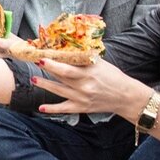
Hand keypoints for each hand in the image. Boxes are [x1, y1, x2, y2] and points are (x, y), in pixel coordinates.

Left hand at [25, 56, 142, 117]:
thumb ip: (85, 58)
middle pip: (61, 76)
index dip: (54, 62)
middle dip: (47, 69)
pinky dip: (52, 109)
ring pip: (59, 90)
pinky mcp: (81, 108)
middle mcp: (84, 85)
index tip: (42, 56)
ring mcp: (82, 98)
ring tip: (34, 79)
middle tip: (34, 61)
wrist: (125, 97)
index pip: (68, 67)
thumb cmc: (113, 77)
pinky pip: (64, 109)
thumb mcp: (101, 64)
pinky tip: (41, 108)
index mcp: (90, 72)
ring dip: (45, 85)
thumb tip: (67, 49)